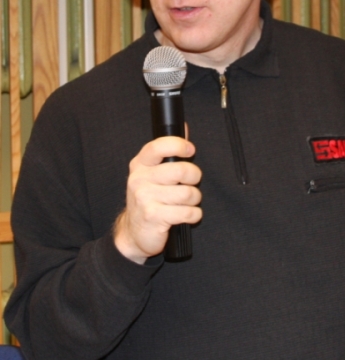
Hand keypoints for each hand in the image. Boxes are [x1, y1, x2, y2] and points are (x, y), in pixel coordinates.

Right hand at [114, 136, 201, 263]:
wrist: (134, 232)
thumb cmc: (149, 199)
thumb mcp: (153, 173)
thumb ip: (169, 151)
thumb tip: (184, 127)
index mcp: (140, 164)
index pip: (159, 146)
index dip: (179, 145)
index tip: (190, 150)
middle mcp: (140, 179)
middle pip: (180, 170)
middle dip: (194, 178)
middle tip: (191, 183)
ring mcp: (145, 198)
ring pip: (187, 193)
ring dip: (195, 200)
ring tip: (187, 202)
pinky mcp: (153, 217)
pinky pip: (188, 212)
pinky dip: (194, 215)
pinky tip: (187, 215)